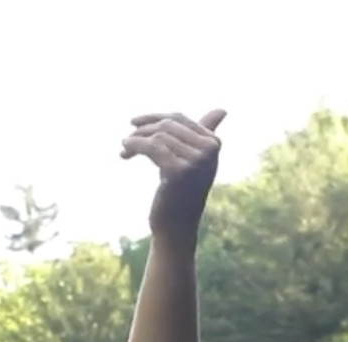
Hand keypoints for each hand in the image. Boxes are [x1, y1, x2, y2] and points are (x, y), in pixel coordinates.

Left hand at [121, 109, 225, 239]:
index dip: (154, 118)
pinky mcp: (179, 171)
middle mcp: (209, 150)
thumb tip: (223, 109)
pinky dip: (135, 146)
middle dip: (144, 129)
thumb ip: (205, 133)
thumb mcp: (195, 159)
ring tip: (124, 148)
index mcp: (214, 143)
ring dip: (136, 140)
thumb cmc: (183, 192)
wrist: (176, 226)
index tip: (134, 123)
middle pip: (168, 125)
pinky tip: (124, 153)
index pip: (180, 119)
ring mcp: (196, 161)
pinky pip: (152, 148)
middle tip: (126, 140)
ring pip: (158, 136)